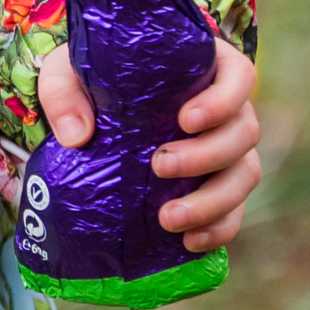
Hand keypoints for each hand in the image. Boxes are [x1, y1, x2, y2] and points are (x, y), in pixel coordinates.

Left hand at [37, 36, 259, 251]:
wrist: (90, 109)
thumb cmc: (88, 78)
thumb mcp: (67, 74)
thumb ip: (65, 95)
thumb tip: (77, 137)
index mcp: (205, 68)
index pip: (239, 77)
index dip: (223, 100)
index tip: (186, 119)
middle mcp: (227, 110)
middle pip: (244, 132)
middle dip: (207, 155)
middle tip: (160, 166)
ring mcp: (227, 150)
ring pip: (244, 175)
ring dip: (213, 201)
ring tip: (168, 218)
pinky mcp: (218, 186)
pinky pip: (234, 212)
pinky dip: (218, 228)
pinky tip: (189, 241)